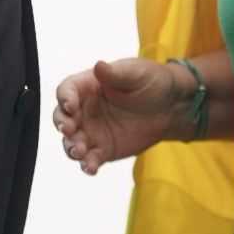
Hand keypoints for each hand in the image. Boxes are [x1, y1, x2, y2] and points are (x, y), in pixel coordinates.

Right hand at [52, 58, 185, 175]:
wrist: (171, 107)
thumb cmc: (152, 82)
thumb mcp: (137, 73)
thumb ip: (116, 74)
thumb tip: (99, 66)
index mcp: (89, 86)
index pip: (67, 90)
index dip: (65, 97)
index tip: (71, 105)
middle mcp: (84, 109)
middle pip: (62, 118)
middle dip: (62, 124)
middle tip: (68, 129)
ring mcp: (91, 131)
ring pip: (71, 142)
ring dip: (71, 147)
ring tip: (80, 151)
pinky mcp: (102, 149)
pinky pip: (89, 159)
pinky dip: (87, 164)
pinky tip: (91, 168)